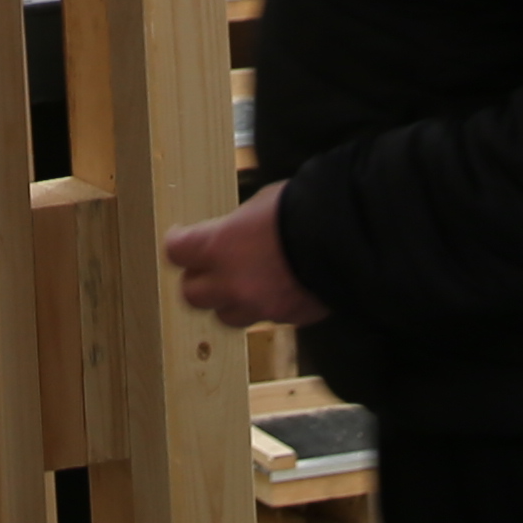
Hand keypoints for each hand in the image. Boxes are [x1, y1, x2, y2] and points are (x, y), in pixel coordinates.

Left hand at [161, 183, 308, 330]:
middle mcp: (231, 283)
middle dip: (198, 280)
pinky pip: (265, 318)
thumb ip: (238, 226)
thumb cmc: (301, 209)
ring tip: (246, 283)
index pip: (177, 252)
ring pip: (226, 315)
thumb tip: (235, 233)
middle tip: (209, 266)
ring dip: (230, 300)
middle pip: (192, 294)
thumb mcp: (260, 204)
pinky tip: (280, 288)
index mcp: (219, 246)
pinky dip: (266, 306)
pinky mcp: (286, 319)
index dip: (179, 244)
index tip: (183, 238)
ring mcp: (258, 307)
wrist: (346, 240)